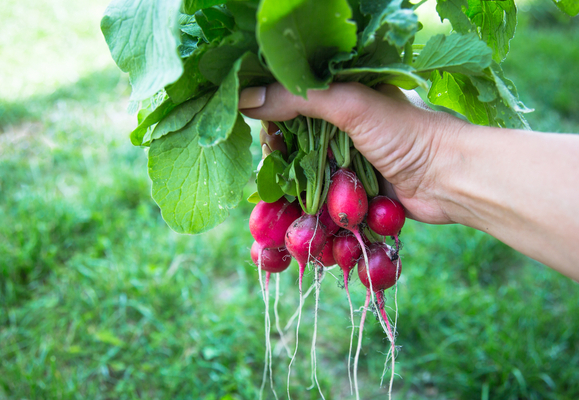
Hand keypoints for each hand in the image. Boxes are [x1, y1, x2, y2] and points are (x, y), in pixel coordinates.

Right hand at [239, 82, 465, 224]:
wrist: (452, 180)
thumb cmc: (407, 134)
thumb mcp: (350, 104)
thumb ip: (298, 98)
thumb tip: (245, 98)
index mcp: (340, 99)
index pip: (290, 109)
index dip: (272, 125)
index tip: (266, 141)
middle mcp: (341, 131)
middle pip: (293, 149)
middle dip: (278, 168)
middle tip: (269, 183)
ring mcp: (348, 164)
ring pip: (305, 180)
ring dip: (290, 198)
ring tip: (275, 212)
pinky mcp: (356, 194)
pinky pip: (323, 204)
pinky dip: (309, 215)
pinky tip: (296, 226)